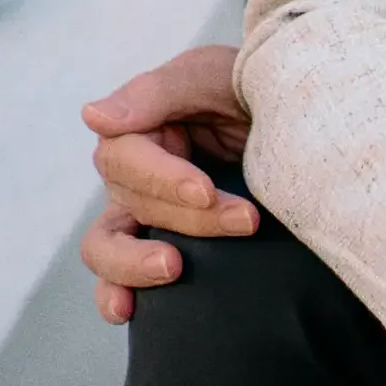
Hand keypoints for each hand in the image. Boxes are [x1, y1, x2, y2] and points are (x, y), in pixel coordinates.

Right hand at [79, 46, 257, 324]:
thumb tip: (92, 116)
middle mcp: (130, 173)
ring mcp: (140, 212)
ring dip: (134, 263)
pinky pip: (119, 275)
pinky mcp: (160, 243)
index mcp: (136, 126)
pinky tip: (126, 312)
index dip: (164, 179)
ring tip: (173, 269)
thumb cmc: (246, 88)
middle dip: (192, 218)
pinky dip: (116, 294)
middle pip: (134, 203)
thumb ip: (156, 93)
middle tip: (246, 220)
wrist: (292, 122)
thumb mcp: (209, 74)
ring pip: (107, 244)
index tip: (207, 192)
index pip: (127, 156)